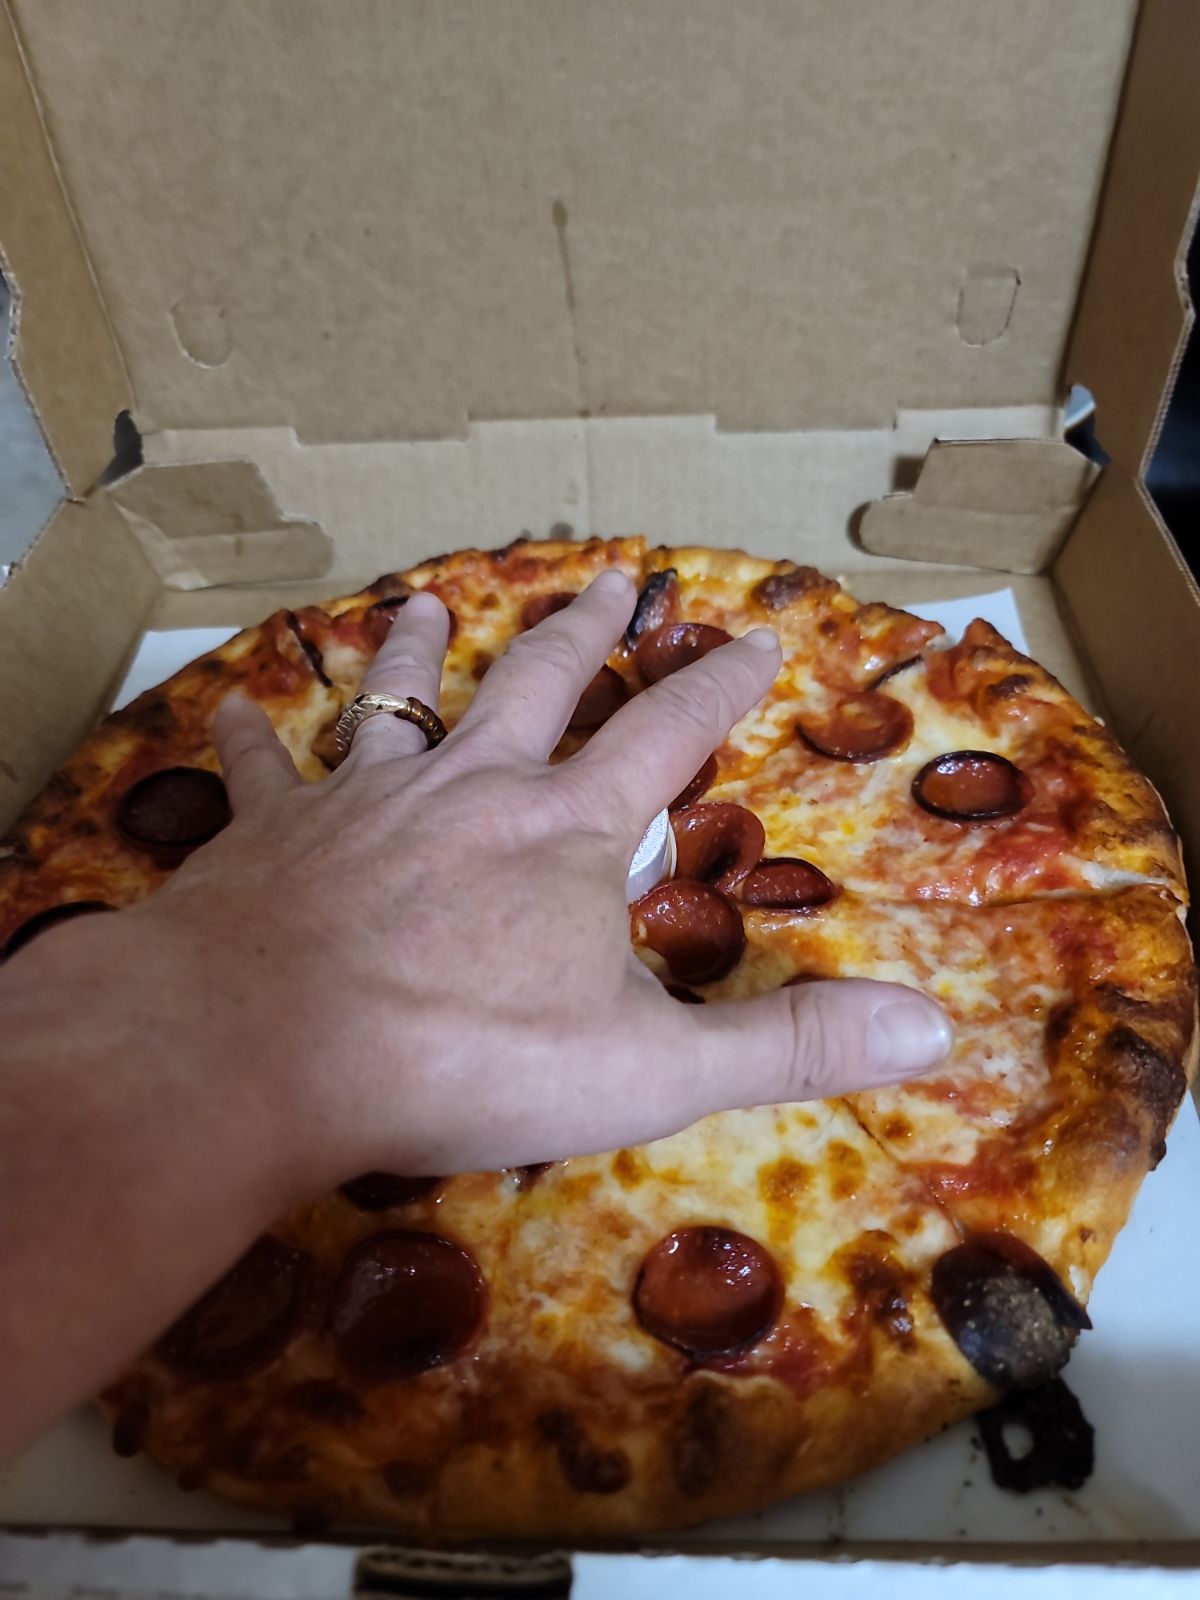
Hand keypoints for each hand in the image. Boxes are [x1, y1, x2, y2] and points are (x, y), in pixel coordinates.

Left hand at [136, 568, 951, 1190]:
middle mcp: (469, 786)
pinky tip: (227, 707)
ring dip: (417, 649)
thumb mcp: (649, 1069)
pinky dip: (250, 738)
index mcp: (566, 830)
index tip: (756, 636)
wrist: (267, 1048)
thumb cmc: (463, 1057)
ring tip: (423, 601)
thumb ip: (787, 1044)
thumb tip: (932, 1026)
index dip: (719, 685)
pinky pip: (262, 769)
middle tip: (608, 577)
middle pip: (537, 683)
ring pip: (398, 699)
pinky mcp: (272, 831)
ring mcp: (364, 799)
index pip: (667, 734)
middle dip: (582, 629)